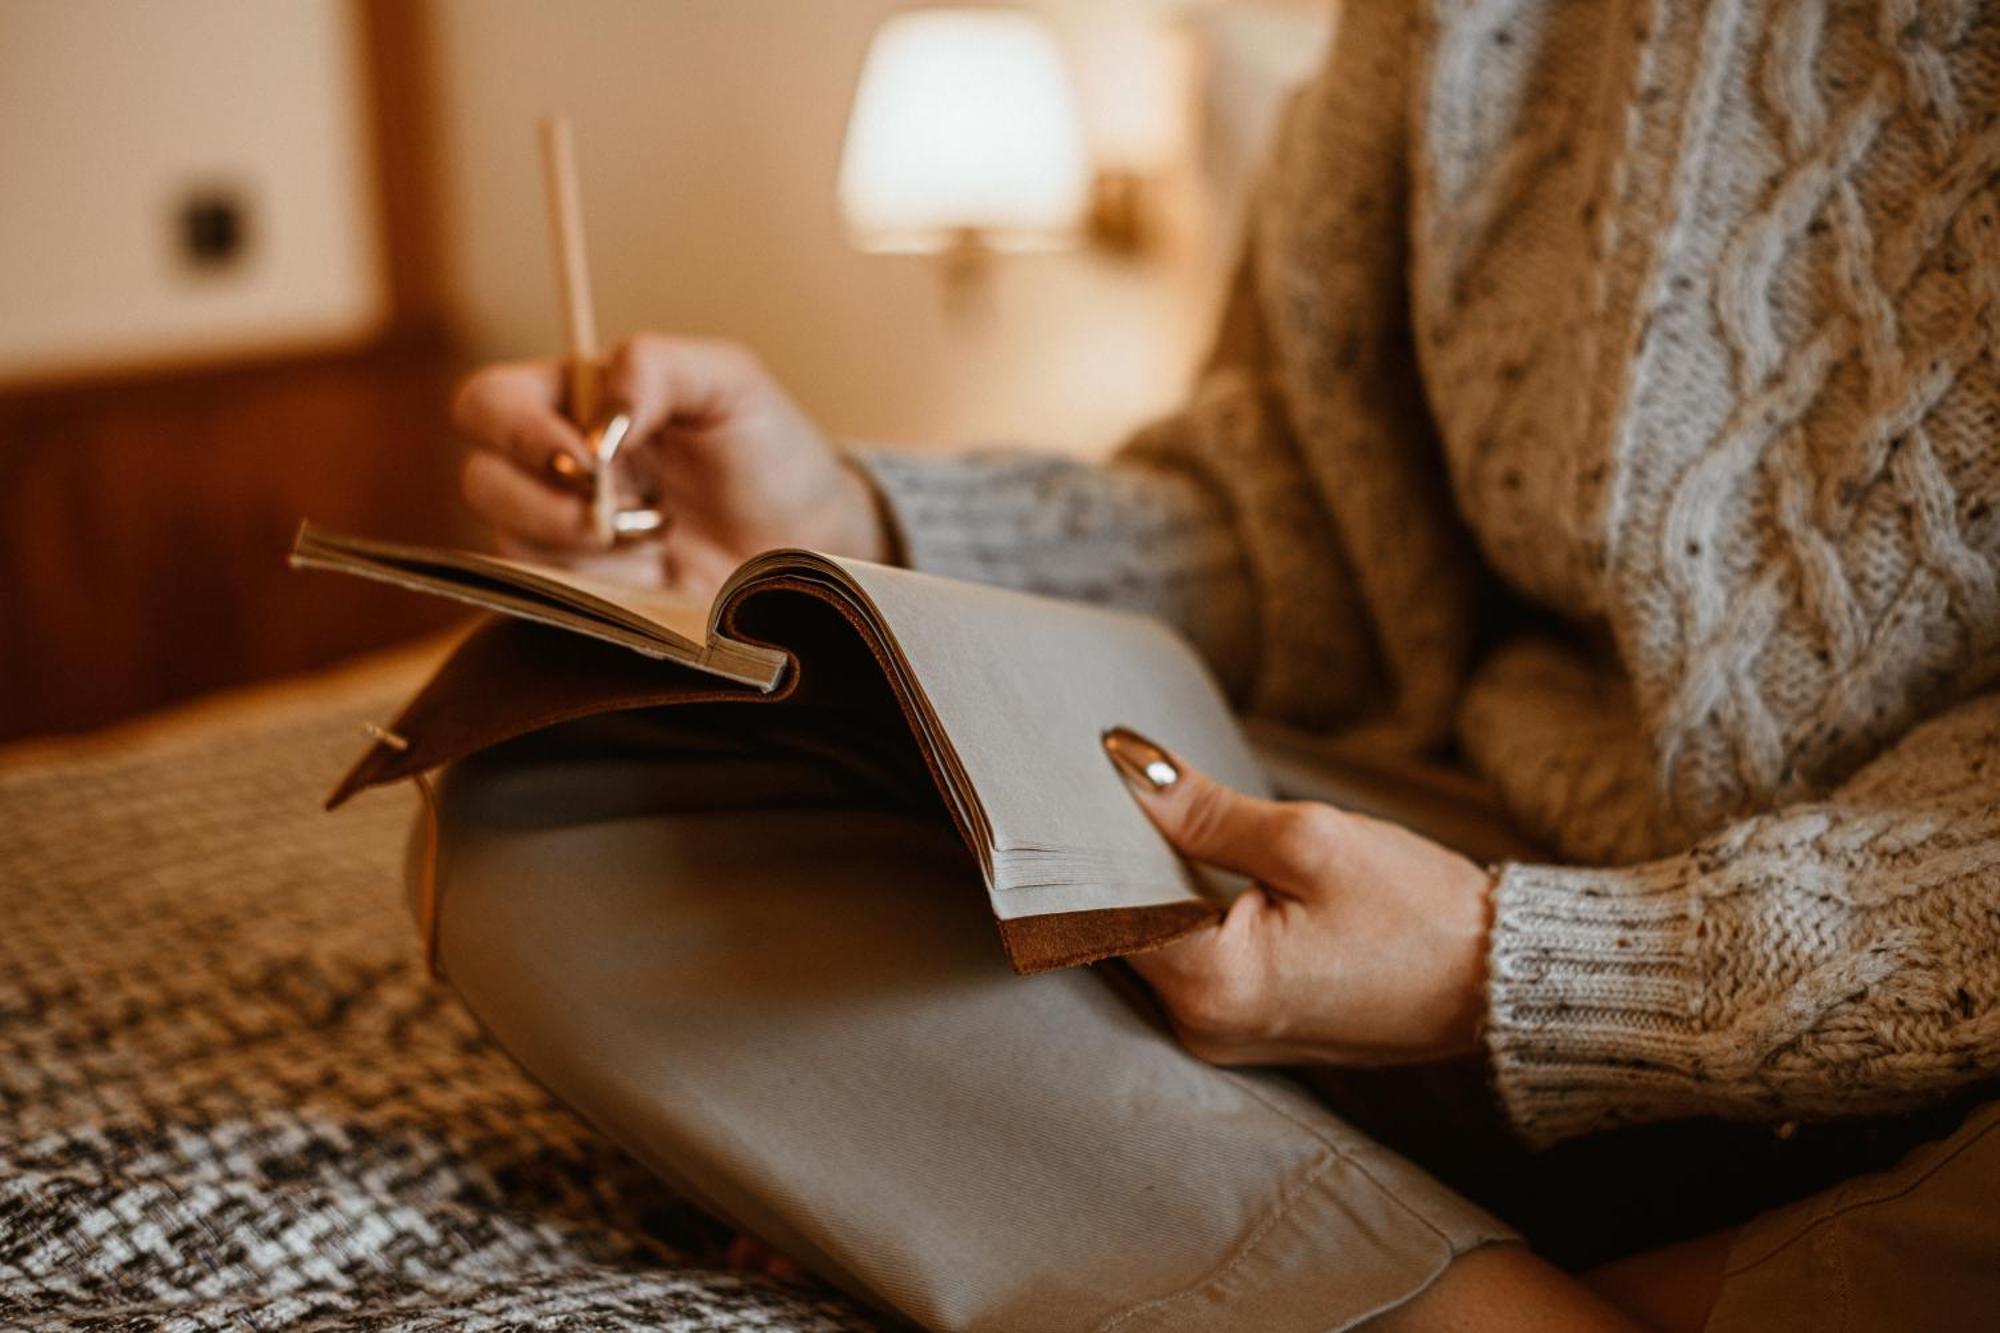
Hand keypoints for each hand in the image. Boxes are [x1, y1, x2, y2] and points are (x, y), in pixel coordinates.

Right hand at [453, 335, 890, 597]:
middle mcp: (555, 469)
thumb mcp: (730, 383)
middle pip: (483, 482)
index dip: (517, 433)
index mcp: (575, 403)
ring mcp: (566, 538)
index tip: (588, 461)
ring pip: (509, 546)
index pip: (489, 405)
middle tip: (621, 512)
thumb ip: (657, 368)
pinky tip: (656, 573)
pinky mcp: (590, 597)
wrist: (813, 542)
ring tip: (660, 535)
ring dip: (582, 547)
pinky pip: (551, 599)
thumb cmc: (771, 452)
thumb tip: (598, 416)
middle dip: (547, 504)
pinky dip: (601, 588)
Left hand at [1101, 727, 1494, 1066]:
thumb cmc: (1419, 911)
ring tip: (1160, 816)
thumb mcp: (1309, 840)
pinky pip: (1191, 963)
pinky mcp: (1247, 1030)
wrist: (1502, 981)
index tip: (1080, 785)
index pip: (1106, 907)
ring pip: (1155, 945)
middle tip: (1122, 785)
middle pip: (1124, 928)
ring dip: (1154, 884)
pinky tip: (1199, 865)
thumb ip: (1204, 809)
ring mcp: (1224, 1037)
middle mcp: (1203, 1027)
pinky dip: (1188, 914)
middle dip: (1120, 858)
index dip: (1090, 842)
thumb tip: (1126, 763)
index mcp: (1214, 985)